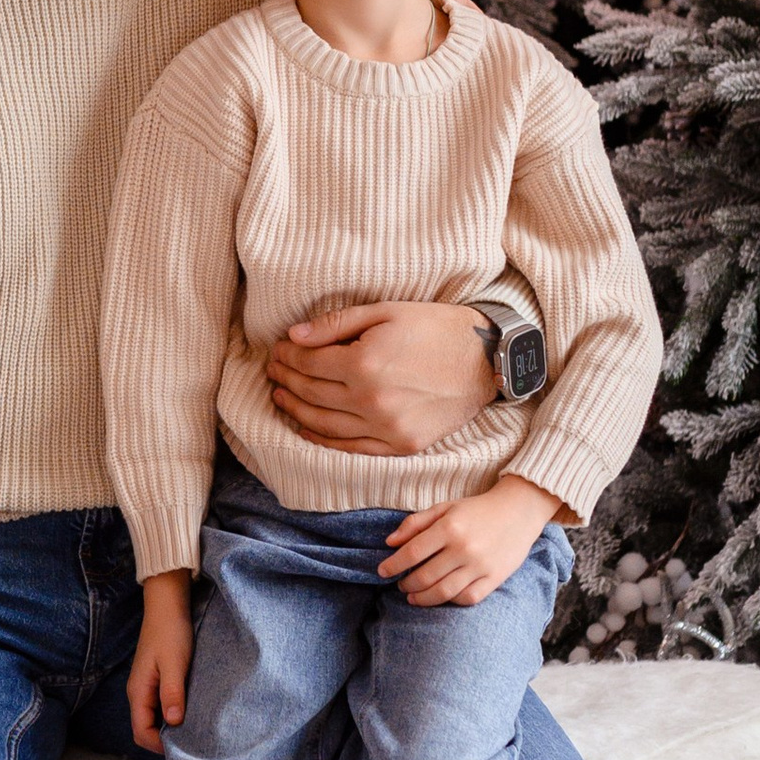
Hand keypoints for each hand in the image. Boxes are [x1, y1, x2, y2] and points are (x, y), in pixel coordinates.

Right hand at [129, 572, 193, 752]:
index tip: (183, 749)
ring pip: (152, 718)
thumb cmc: (171, 632)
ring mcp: (146, 685)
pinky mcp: (155, 679)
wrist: (167, 605)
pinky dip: (170, 714)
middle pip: (144, 728)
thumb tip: (173, 722)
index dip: (158, 746)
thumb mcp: (174, 664)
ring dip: (167, 728)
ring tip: (191, 731)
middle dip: (162, 741)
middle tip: (189, 744)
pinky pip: (159, 706)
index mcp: (138, 691)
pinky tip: (188, 712)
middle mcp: (138, 692)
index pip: (141, 732)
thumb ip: (172, 693)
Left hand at [267, 299, 496, 452]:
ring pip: (323, 424)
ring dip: (295, 410)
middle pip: (311, 393)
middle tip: (273, 370)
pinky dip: (322, 439)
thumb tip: (294, 336)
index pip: (308, 363)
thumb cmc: (436, 328)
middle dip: (286, 379)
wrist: (485, 360)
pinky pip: (349, 448)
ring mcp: (386, 428)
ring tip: (281, 396)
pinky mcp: (401, 445)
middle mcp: (371, 400)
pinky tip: (306, 428)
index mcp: (365, 363)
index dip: (286, 355)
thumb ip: (336, 324)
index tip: (277, 350)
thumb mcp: (385, 311)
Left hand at [380, 474, 560, 606]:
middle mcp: (464, 548)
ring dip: (423, 598)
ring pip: (444, 592)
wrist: (518, 511)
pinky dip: (450, 601)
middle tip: (401, 585)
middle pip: (425, 576)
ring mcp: (480, 565)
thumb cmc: (476, 509)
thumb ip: (415, 523)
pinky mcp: (495, 578)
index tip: (382, 572)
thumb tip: (389, 542)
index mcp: (449, 527)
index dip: (393, 565)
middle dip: (407, 584)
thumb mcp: (444, 507)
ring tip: (412, 597)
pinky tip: (441, 597)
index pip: (412, 552)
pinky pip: (467, 598)